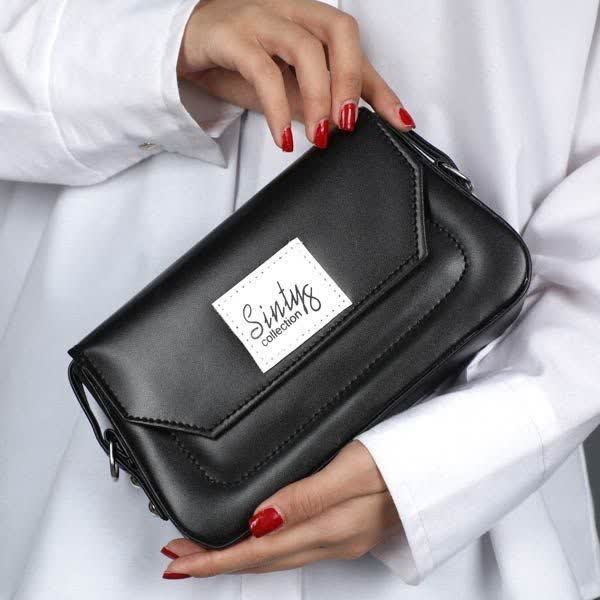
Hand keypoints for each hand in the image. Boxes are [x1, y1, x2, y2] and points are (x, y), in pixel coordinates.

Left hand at [160, 441, 400, 577]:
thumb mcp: (355, 471)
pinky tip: (259, 540)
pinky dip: (265, 548)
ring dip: (238, 555)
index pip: (259, 550)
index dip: (216, 558)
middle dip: (217, 562)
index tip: (180, 563)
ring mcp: (342, 537)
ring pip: (276, 555)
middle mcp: (333, 539)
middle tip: (180, 559)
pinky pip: (294, 547)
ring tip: (207, 552)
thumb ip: (307, 496)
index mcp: (331, 527)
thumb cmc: (405, 462)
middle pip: (262, 559)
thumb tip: (260, 520)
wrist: (445, 467)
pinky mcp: (347, 528)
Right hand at [178, 0, 415, 150]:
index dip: (380, 87)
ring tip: (320, 135)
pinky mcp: (232, 36)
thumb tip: (343, 125)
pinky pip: (262, 71)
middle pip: (339, 32)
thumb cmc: (238, 59)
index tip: (400, 120)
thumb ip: (315, 99)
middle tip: (347, 124)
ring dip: (319, 98)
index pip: (356, 51)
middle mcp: (291, 12)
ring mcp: (261, 19)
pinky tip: (282, 138)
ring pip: (305, 48)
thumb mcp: (286, 85)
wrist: (184, 45)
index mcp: (309, 21)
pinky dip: (276, 109)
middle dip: (351, 81)